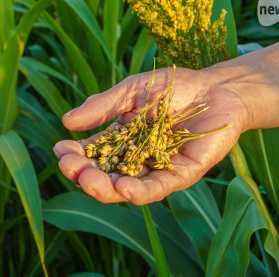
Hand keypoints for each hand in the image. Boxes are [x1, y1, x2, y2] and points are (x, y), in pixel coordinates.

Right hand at [53, 66, 247, 204]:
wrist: (217, 87)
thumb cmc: (174, 86)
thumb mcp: (131, 91)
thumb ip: (104, 106)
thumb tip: (67, 121)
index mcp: (121, 140)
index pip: (92, 154)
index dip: (75, 155)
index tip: (60, 150)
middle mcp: (136, 160)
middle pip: (105, 177)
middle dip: (84, 176)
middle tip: (70, 168)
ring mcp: (158, 169)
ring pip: (126, 189)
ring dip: (105, 189)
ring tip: (88, 181)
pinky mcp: (182, 175)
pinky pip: (158, 189)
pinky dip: (139, 193)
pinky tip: (123, 189)